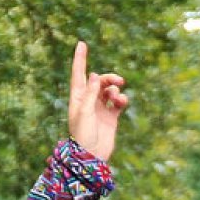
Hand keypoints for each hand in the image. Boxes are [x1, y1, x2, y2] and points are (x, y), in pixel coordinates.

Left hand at [67, 41, 127, 161]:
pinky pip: (118, 102)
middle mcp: (88, 101)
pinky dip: (122, 99)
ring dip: (115, 89)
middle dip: (109, 78)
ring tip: (118, 97)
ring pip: (110, 90)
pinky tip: (122, 102)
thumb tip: (95, 75)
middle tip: (118, 81)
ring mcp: (100, 108)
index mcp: (77, 98)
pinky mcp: (111, 117)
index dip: (80, 59)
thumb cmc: (83, 135)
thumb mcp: (84, 112)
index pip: (79, 74)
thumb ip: (90, 93)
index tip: (81, 43)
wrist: (92, 156)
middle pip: (99, 80)